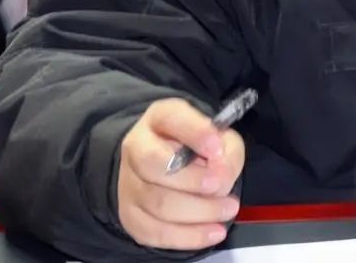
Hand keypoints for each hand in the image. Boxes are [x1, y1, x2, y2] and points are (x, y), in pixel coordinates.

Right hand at [118, 99, 244, 250]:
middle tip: (221, 185)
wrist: (167, 165)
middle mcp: (136, 147)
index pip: (171, 118)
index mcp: (160, 118)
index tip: (217, 147)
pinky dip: (188, 236)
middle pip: (155, 167)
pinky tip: (213, 231)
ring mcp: (128, 184)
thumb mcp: (221, 136)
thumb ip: (227, 149)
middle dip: (194, 180)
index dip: (195, 132)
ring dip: (199, 211)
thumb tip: (221, 171)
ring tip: (227, 209)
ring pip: (157, 203)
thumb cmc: (198, 147)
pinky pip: (156, 232)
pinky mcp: (131, 216)